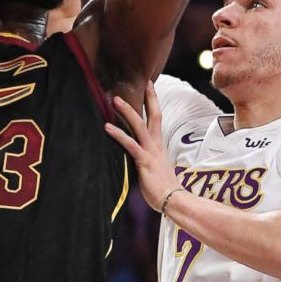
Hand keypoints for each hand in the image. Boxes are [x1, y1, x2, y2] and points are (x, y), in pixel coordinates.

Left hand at [104, 83, 181, 212]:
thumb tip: (140, 155)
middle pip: (153, 115)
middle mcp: (156, 144)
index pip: (157, 117)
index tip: (150, 85)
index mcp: (159, 145)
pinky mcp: (144, 161)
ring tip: (115, 99)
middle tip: (143, 81)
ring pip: (139, 125)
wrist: (174, 200)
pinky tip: (107, 127)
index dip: (154, 101)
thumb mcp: (157, 168)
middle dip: (148, 97)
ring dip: (127, 111)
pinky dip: (118, 135)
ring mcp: (150, 151)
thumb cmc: (164, 188)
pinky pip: (130, 144)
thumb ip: (149, 158)